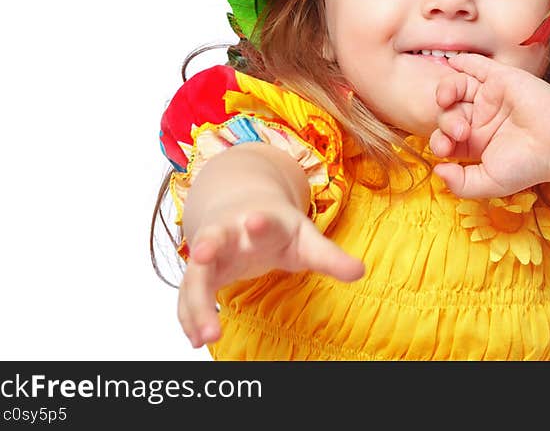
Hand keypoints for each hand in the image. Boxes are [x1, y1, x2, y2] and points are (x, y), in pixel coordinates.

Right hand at [177, 200, 364, 348]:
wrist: (242, 210)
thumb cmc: (277, 229)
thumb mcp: (305, 238)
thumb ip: (329, 256)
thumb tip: (360, 272)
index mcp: (260, 221)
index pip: (260, 219)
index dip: (259, 221)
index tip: (255, 220)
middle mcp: (229, 232)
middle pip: (213, 238)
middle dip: (207, 247)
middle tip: (203, 256)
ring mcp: (210, 252)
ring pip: (195, 275)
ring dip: (196, 303)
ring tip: (205, 337)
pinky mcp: (200, 272)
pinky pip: (188, 295)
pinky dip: (189, 316)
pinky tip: (196, 339)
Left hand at [430, 53, 549, 198]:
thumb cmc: (528, 166)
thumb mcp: (490, 183)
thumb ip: (461, 184)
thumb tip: (437, 170)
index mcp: (475, 142)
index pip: (445, 136)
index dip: (439, 141)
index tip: (446, 149)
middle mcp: (480, 118)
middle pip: (448, 112)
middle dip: (446, 121)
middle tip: (461, 131)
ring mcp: (490, 97)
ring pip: (457, 87)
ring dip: (445, 90)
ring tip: (446, 99)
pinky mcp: (501, 79)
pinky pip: (478, 66)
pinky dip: (464, 62)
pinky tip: (454, 64)